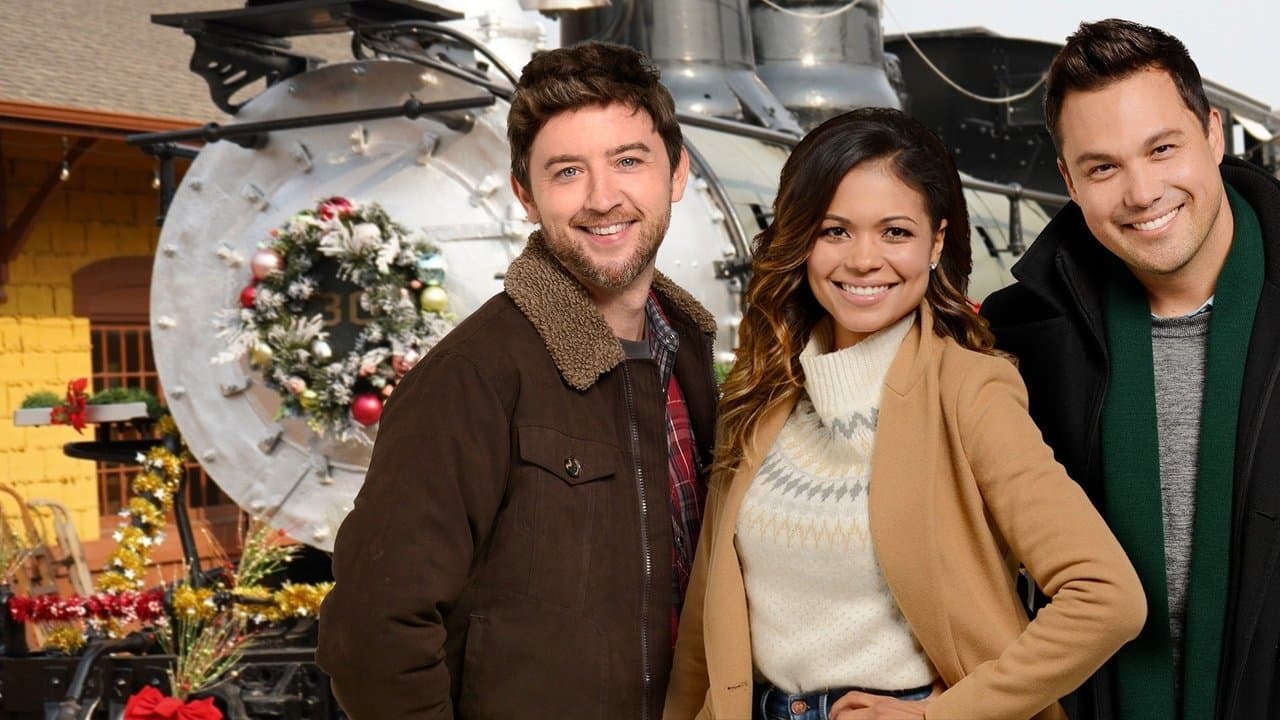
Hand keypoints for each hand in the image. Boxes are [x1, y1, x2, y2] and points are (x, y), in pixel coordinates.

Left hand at [828, 680, 942, 719]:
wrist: (944, 719)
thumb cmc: (938, 715)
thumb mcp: (932, 699)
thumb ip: (931, 688)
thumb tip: (939, 679)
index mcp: (886, 702)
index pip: (853, 698)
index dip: (840, 705)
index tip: (836, 712)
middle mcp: (878, 712)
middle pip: (844, 712)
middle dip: (836, 716)